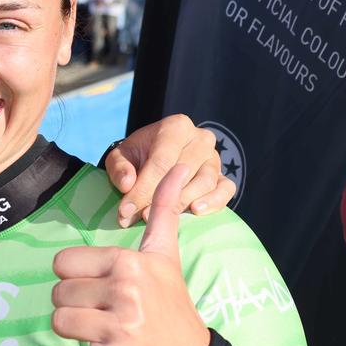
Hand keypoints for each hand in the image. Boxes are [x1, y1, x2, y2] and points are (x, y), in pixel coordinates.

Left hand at [24, 165, 210, 345]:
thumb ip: (164, 209)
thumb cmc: (170, 302)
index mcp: (128, 263)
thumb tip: (181, 167)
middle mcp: (125, 292)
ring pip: (58, 323)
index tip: (102, 285)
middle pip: (58, 293)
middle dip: (73, 304)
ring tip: (102, 332)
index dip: (76, 276)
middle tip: (105, 312)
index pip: (64, 262)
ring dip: (73, 331)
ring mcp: (120, 329)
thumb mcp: (165, 253)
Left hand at [105, 114, 233, 226]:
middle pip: (184, 172)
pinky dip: (214, 202)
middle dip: (161, 198)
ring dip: (183, 202)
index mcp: (175, 126)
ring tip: (163, 218)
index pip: (161, 161)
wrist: (153, 157)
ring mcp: (214, 158)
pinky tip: (196, 212)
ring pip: (205, 182)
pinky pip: (226, 189)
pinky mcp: (223, 176)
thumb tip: (128, 184)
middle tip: (141, 218)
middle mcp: (200, 139)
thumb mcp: (120, 157)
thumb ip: (119, 168)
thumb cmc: (136, 156)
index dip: (143, 188)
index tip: (126, 210)